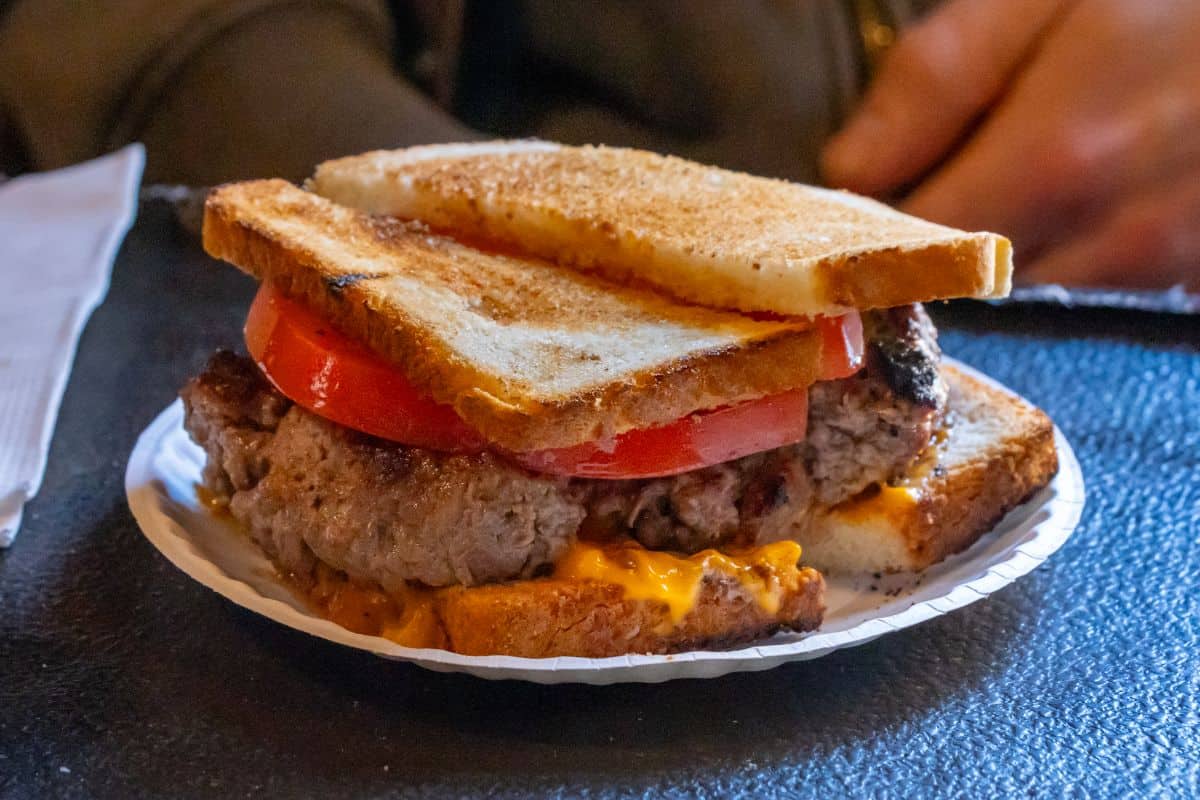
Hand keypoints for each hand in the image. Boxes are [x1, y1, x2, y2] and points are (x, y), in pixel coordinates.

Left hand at [822, 0, 1199, 290]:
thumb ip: (939, 79)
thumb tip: (848, 168)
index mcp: (1059, 159)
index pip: (914, 248)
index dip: (871, 238)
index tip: (853, 218)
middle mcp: (1117, 238)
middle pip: (971, 293)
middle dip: (931, 262)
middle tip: (926, 212)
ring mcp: (1168, 272)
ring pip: (1035, 309)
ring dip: (1002, 272)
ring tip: (1014, 203)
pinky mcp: (1196, 287)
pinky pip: (1100, 307)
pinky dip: (1067, 277)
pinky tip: (1072, 224)